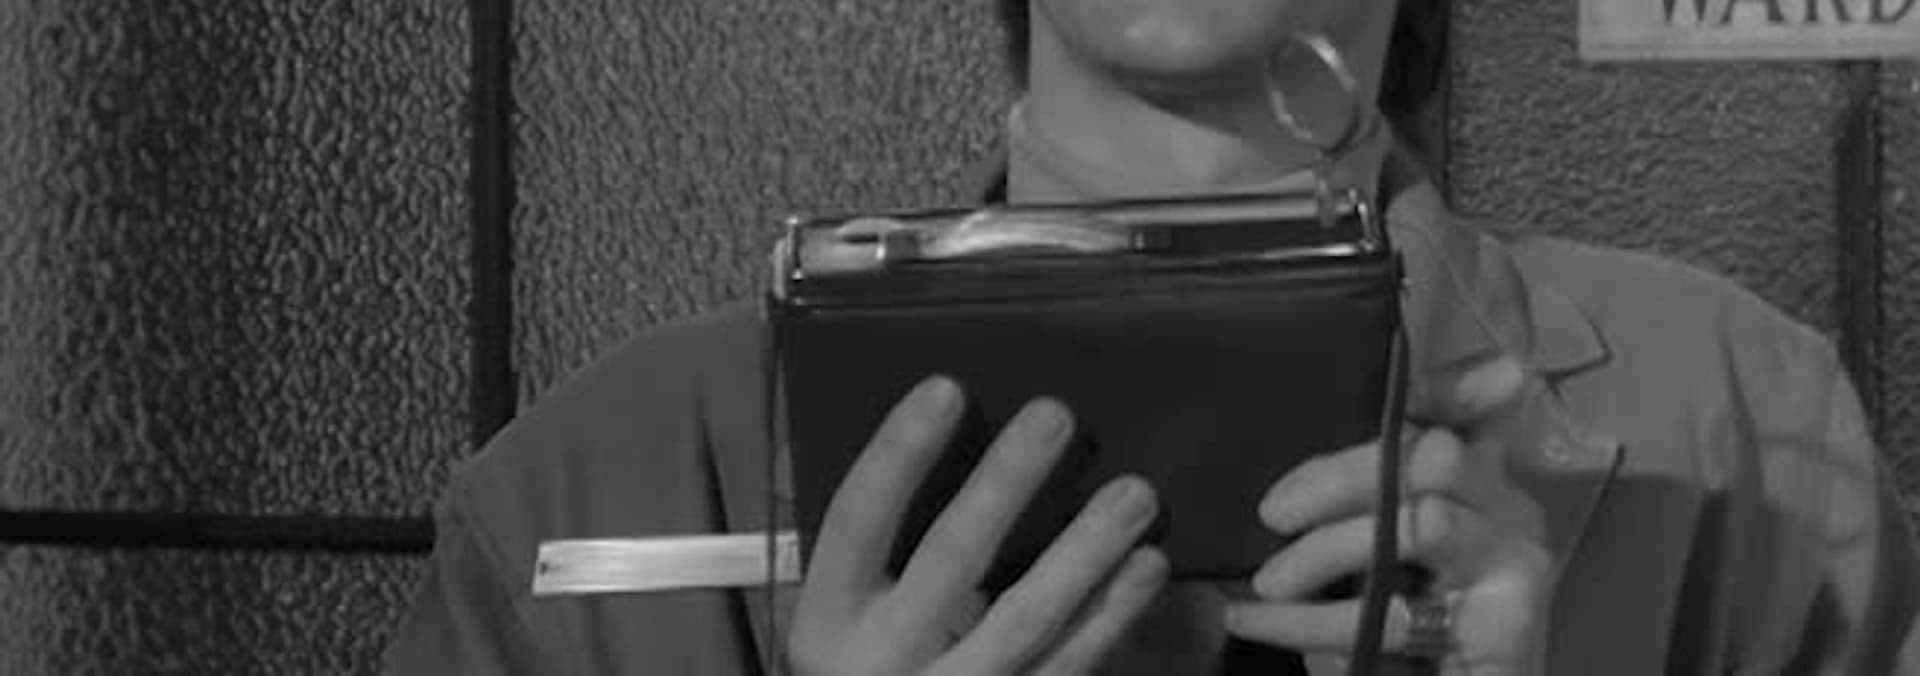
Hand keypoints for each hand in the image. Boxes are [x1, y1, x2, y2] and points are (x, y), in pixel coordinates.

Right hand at [787, 376, 1170, 675]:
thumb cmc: (862, 665)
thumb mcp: (844, 617)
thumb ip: (877, 547)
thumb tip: (944, 439)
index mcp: (828, 618)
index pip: (857, 522)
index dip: (898, 455)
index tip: (946, 388)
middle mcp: (882, 658)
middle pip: (950, 559)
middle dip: (1004, 484)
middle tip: (1055, 414)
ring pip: (1024, 618)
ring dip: (1086, 550)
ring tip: (1135, 492)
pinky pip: (1067, 664)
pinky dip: (1112, 614)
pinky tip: (1146, 565)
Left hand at [1225, 358, 1552, 674]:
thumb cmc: (1399, 643)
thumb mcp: (1367, 564)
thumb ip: (1349, 510)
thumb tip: (1276, 493)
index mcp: (1479, 484)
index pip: (1472, 410)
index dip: (1450, 383)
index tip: (1404, 380)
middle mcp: (1511, 512)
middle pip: (1434, 454)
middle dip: (1341, 475)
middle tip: (1272, 513)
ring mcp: (1515, 566)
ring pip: (1417, 521)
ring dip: (1325, 550)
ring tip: (1266, 583)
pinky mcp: (1506, 628)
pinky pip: (1396, 611)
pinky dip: (1311, 619)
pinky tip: (1257, 622)